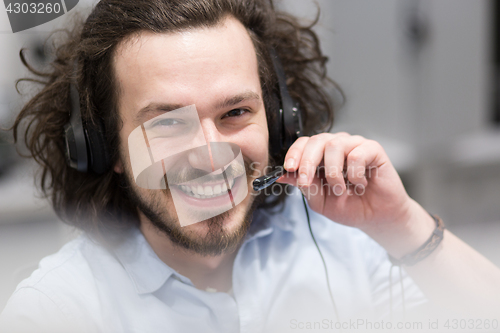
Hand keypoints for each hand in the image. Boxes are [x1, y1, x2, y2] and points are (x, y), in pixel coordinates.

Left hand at [277, 132, 434, 255]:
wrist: (376, 218)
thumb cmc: (349, 206)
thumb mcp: (319, 200)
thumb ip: (303, 185)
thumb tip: (281, 175)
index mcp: (321, 155)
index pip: (304, 143)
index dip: (294, 153)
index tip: (288, 168)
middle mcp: (337, 146)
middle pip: (317, 140)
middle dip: (307, 162)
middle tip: (305, 181)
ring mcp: (355, 145)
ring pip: (334, 145)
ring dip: (332, 172)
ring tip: (339, 189)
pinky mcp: (373, 149)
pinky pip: (357, 154)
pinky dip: (354, 173)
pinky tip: (360, 184)